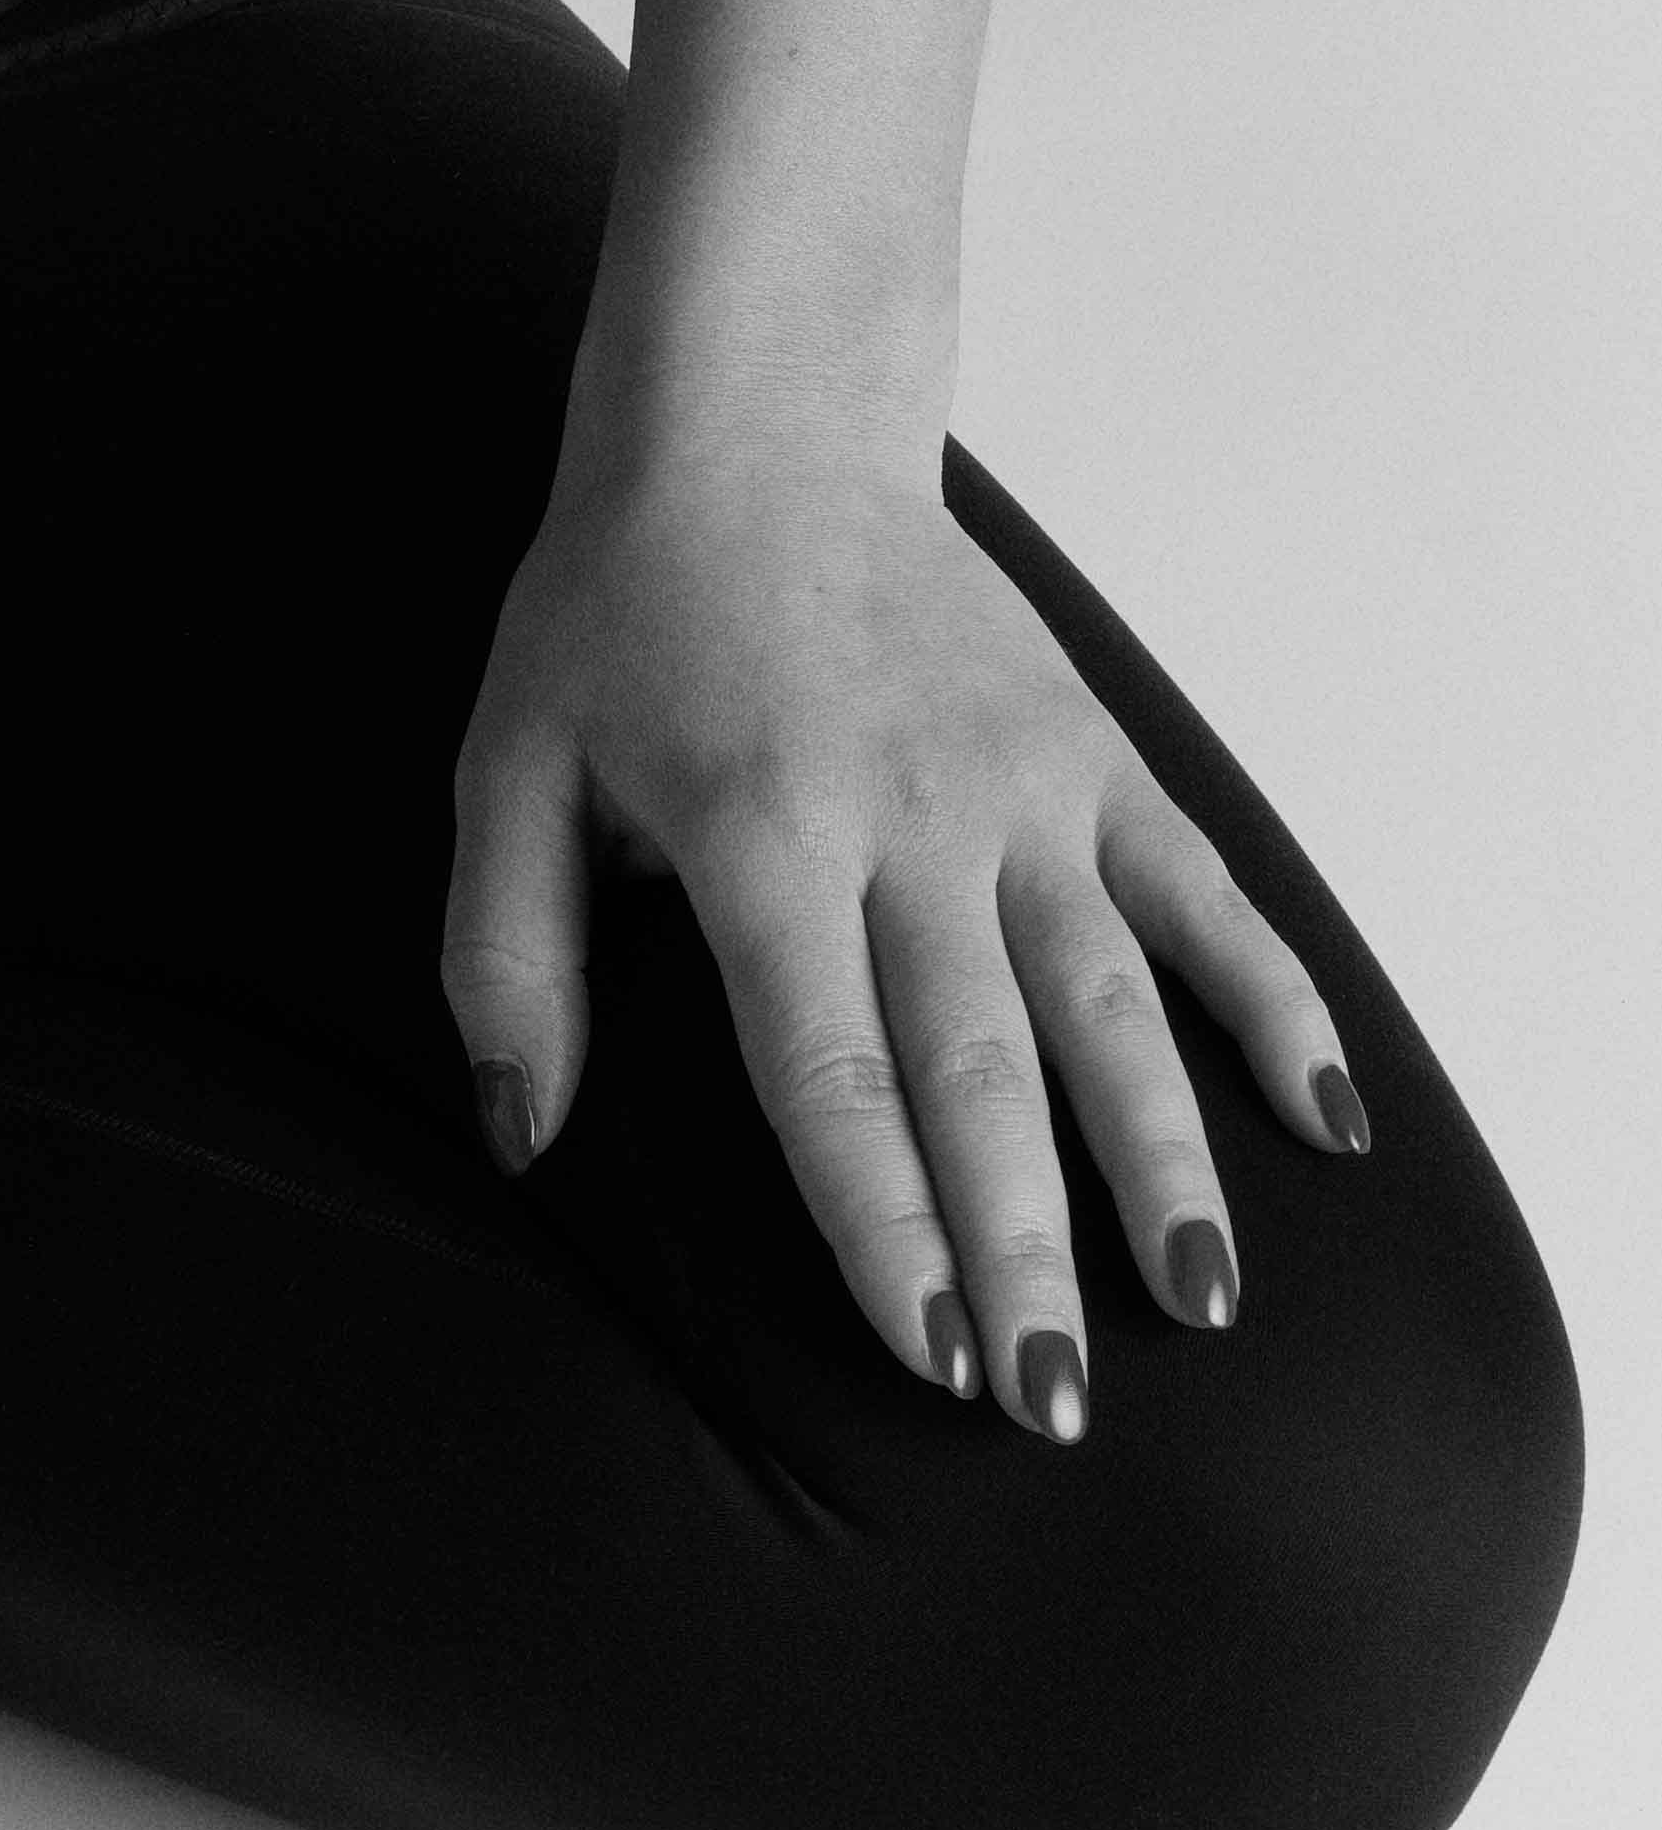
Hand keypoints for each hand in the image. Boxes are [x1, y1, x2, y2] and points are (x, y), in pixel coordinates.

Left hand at [440, 422, 1368, 1439]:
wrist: (753, 429)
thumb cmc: (617, 608)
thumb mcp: (508, 765)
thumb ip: (507, 957)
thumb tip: (522, 1133)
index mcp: (759, 833)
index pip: (831, 1071)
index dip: (882, 1226)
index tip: (928, 1356)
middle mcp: (910, 818)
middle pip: (981, 1068)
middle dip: (1023, 1248)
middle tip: (1053, 1400)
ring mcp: (1023, 784)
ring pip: (1111, 1000)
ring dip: (1160, 1157)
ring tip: (1199, 1301)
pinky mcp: (1094, 750)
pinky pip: (1204, 892)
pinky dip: (1275, 1003)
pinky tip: (1322, 1123)